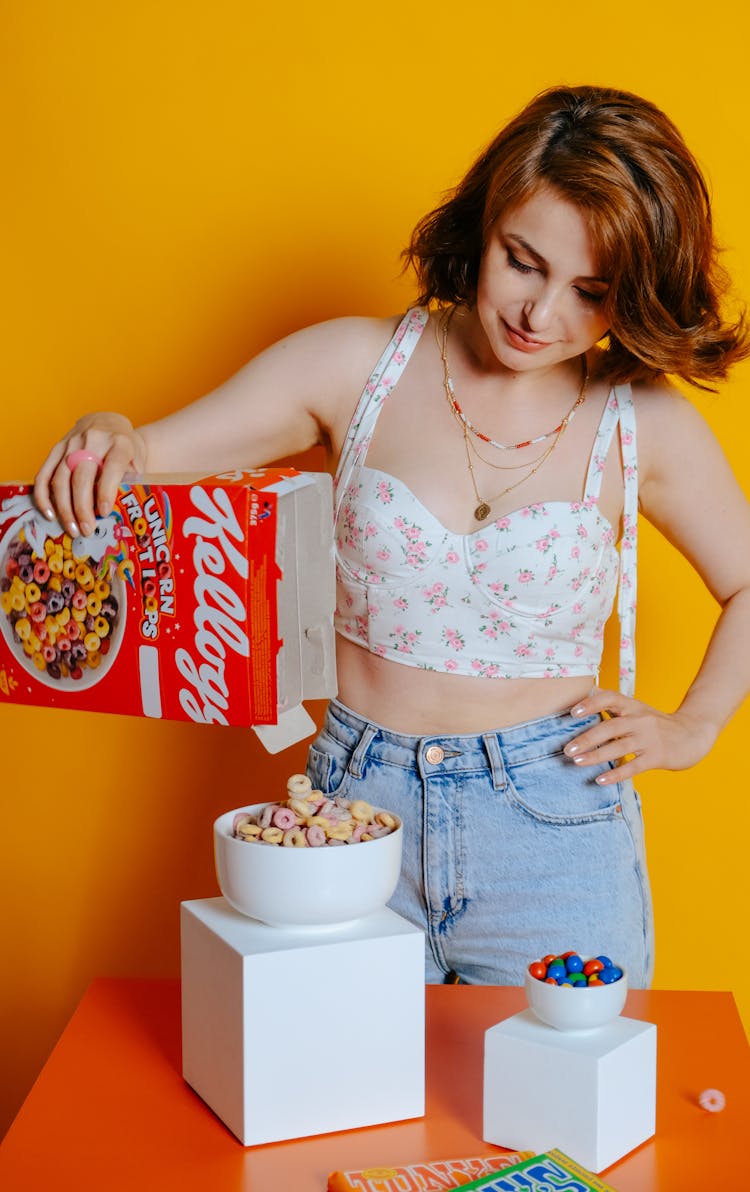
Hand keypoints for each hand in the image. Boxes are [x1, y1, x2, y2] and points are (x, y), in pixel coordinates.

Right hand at [34, 413, 145, 535]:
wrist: (109, 424)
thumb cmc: (125, 449)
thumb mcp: (137, 462)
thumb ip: (131, 482)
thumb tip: (122, 513)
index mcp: (120, 443)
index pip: (112, 467)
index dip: (106, 491)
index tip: (104, 512)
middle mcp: (94, 440)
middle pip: (82, 476)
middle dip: (83, 507)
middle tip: (87, 529)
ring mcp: (71, 443)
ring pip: (61, 478)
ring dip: (64, 507)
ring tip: (72, 528)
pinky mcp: (56, 448)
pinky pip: (44, 473)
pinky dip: (43, 496)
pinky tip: (49, 514)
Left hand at [563, 687, 717, 784]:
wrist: (693, 734)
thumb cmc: (658, 723)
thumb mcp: (637, 708)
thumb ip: (614, 703)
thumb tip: (589, 690)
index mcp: (633, 706)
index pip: (610, 698)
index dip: (591, 704)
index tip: (572, 713)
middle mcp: (640, 720)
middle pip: (611, 726)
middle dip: (587, 738)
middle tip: (567, 749)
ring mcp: (649, 738)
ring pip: (620, 746)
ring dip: (597, 755)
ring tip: (577, 762)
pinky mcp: (657, 756)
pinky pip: (634, 766)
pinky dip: (616, 774)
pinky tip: (600, 780)